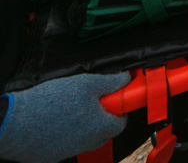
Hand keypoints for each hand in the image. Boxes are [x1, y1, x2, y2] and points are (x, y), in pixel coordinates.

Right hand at [0, 72, 128, 162]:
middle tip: (93, 105)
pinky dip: (67, 135)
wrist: (15, 120)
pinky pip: (67, 145)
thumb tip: (125, 79)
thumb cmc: (52, 101)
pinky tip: (57, 122)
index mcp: (98, 127)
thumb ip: (109, 82)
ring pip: (86, 140)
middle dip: (103, 120)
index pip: (119, 124)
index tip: (114, 103)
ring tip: (72, 111)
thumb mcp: (86, 83)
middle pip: (104, 134)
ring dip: (85, 128)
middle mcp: (87, 143)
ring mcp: (69, 151)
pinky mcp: (53, 156)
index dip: (119, 111)